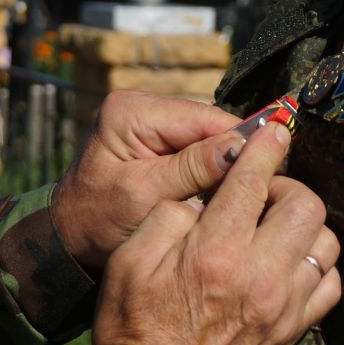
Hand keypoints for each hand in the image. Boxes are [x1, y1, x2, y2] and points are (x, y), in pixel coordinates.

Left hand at [51, 91, 246, 273]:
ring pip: (207, 138)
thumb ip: (191, 169)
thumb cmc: (97, 219)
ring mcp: (149, 122)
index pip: (203, 118)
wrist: (69, 238)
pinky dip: (210, 170)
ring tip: (246, 193)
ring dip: (224, 165)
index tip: (274, 166)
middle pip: (208, 125)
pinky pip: (196, 150)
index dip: (241, 141)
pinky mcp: (156, 140)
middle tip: (264, 186)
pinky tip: (221, 193)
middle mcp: (141, 106)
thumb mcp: (145, 196)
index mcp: (131, 111)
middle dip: (233, 155)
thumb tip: (241, 148)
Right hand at [90, 120, 341, 344]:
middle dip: (286, 185)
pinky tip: (290, 264)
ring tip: (276, 228)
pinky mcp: (293, 330)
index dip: (263, 148)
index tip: (270, 133)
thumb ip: (169, 215)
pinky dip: (317, 265)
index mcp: (214, 252)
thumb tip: (203, 194)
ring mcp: (283, 306)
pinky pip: (330, 284)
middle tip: (261, 193)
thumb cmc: (133, 325)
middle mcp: (259, 276)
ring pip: (325, 242)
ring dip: (304, 225)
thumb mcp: (129, 260)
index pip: (253, 181)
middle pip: (304, 204)